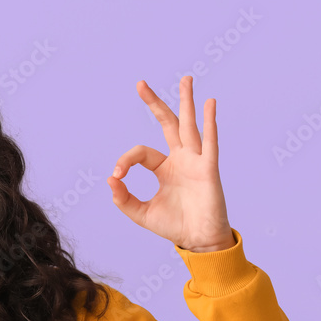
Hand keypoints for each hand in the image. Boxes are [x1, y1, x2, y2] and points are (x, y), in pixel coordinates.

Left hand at [106, 76, 234, 253]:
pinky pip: (209, 142)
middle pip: (168, 124)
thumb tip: (111, 179)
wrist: (198, 241)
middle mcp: (181, 160)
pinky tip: (210, 103)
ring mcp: (196, 162)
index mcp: (164, 168)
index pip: (141, 152)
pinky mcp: (208, 169)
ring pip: (189, 126)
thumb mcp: (141, 213)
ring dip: (187, 102)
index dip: (125, 160)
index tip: (117, 175)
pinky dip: (210, 123)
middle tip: (140, 84)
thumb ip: (124, 198)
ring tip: (186, 79)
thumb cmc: (174, 226)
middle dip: (155, 104)